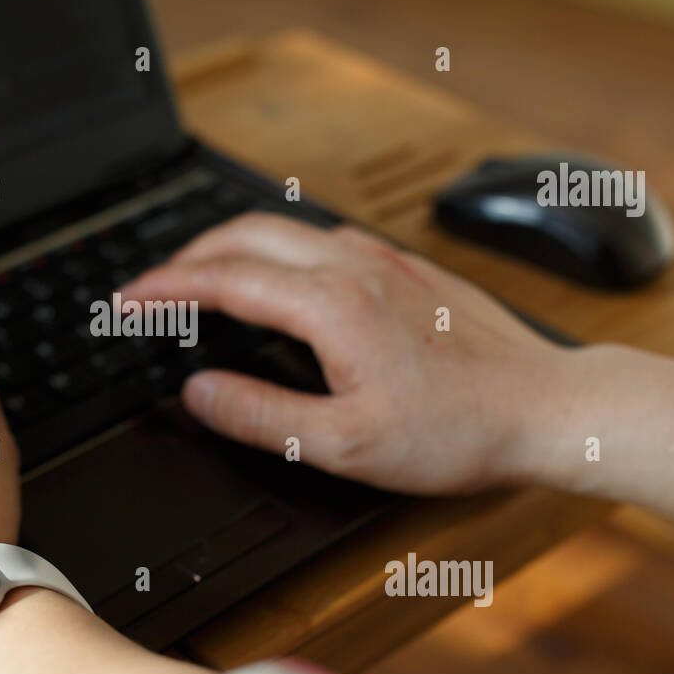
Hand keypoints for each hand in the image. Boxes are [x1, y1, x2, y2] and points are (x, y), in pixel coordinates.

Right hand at [122, 213, 566, 494]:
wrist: (546, 405)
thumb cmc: (459, 428)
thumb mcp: (345, 444)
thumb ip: (260, 416)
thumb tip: (200, 393)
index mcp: (330, 304)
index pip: (221, 278)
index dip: (163, 288)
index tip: (126, 301)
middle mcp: (353, 265)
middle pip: (243, 232)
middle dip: (184, 255)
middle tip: (151, 289)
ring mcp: (381, 258)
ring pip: (281, 228)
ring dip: (228, 247)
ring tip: (199, 280)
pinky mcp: (402, 265)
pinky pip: (317, 238)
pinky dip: (272, 250)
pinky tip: (273, 280)